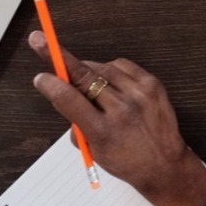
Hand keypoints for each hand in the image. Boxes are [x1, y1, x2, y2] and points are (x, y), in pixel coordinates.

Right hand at [26, 36, 205, 205]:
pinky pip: (122, 66)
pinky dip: (110, 69)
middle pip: (83, 76)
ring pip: (101, 68)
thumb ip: (76, 123)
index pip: (69, 100)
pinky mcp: (152, 85)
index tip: (40, 77)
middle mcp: (122, 111)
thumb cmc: (126, 161)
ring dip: (87, 70)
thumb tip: (62, 93)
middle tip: (41, 40)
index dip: (51, 85)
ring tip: (86, 81)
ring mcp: (139, 95)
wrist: (165, 165)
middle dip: (58, 57)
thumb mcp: (93, 151)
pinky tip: (108, 80)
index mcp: (103, 131)